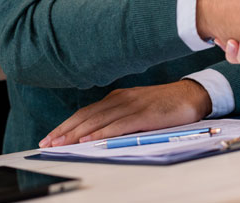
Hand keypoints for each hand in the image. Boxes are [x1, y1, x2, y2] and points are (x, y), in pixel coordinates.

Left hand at [38, 80, 211, 147]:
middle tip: (47, 143)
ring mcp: (132, 105)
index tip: (50, 137)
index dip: (66, 125)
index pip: (86, 112)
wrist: (191, 95)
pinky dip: (101, 133)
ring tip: (60, 144)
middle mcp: (121, 99)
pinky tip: (89, 140)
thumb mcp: (138, 108)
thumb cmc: (165, 104)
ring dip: (77, 133)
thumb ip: (119, 117)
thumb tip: (96, 133)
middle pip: (87, 115)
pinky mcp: (144, 114)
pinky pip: (118, 125)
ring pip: (98, 120)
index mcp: (118, 97)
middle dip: (65, 130)